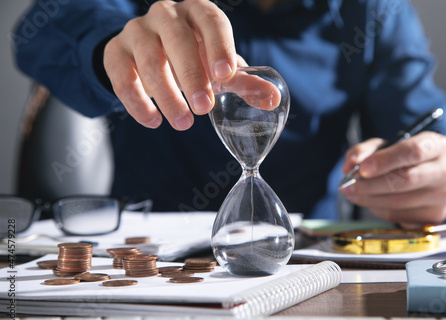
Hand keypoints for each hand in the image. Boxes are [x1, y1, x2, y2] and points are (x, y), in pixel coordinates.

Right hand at [103, 0, 245, 129]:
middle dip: (191, 75)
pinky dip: (137, 101)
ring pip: (149, 59)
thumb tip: (273, 99)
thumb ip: (244, 82)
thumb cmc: (193, 58)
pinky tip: (153, 121)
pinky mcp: (115, 52)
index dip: (219, 45)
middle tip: (204, 108)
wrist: (148, 54)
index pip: (211, 20)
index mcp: (197, 13)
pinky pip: (121, 76)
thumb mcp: (218, 68)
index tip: (225, 75)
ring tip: (183, 122)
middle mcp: (166, 15)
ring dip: (166, 94)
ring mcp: (137, 31)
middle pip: (178, 39)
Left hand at [340, 132, 445, 226]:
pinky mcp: (435, 216)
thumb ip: (362, 152)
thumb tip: (351, 166)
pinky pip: (399, 216)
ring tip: (354, 193)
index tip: (363, 169)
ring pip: (399, 201)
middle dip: (372, 184)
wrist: (419, 181)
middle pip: (406, 179)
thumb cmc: (399, 160)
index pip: (413, 151)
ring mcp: (444, 195)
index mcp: (436, 145)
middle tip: (349, 186)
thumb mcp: (380, 147)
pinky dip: (378, 210)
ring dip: (369, 199)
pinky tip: (373, 202)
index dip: (385, 160)